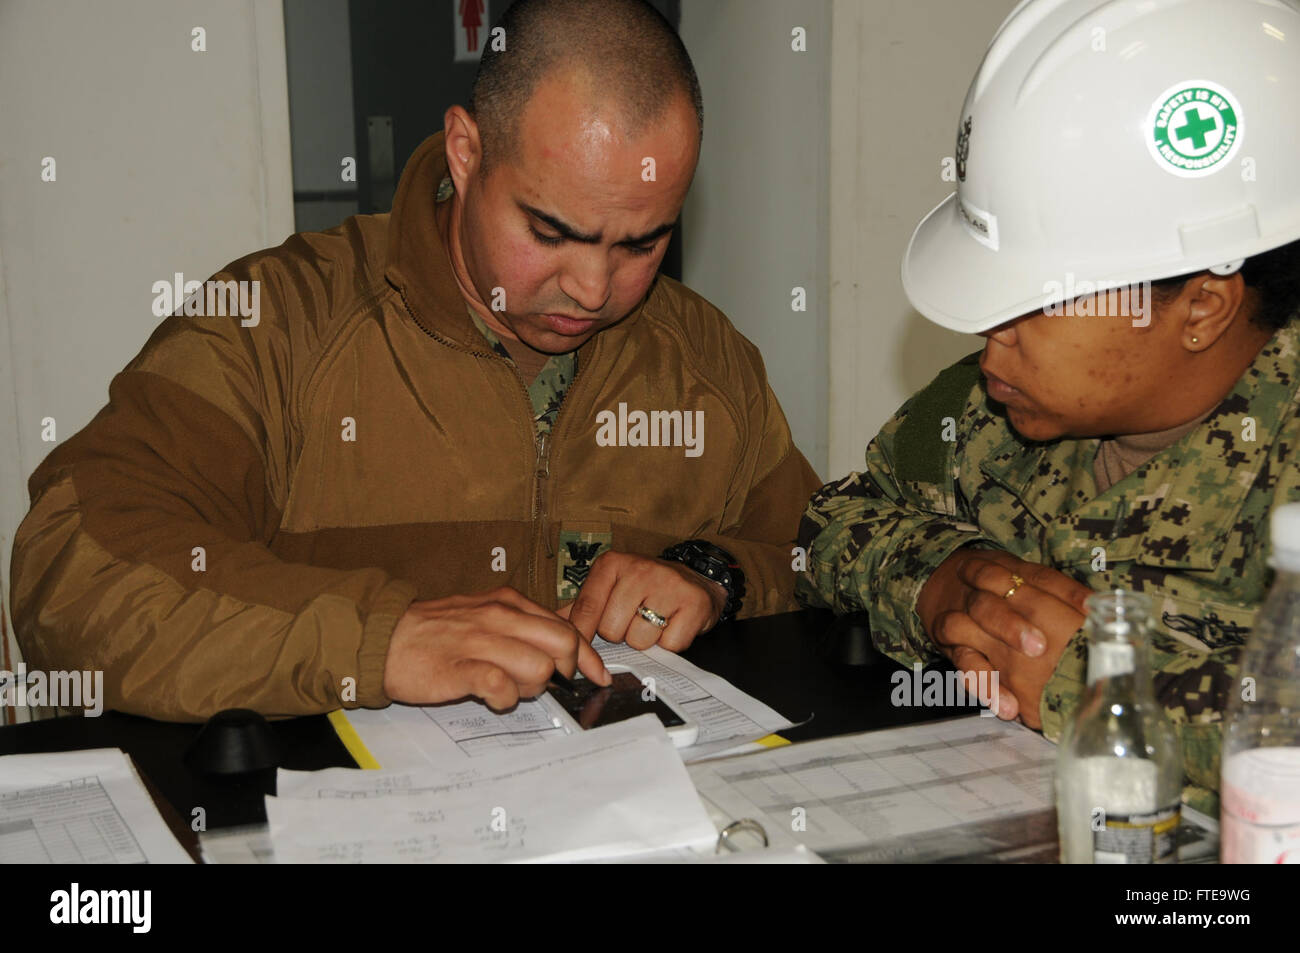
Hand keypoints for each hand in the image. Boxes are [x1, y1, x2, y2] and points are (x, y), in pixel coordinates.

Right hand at [382, 587, 609, 709]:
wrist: (383, 638)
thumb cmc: (436, 632)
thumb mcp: (483, 614)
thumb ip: (519, 626)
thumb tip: (557, 648)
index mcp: (508, 602)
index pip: (566, 627)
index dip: (587, 656)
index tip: (598, 675)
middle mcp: (499, 617)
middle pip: (563, 645)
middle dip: (564, 671)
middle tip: (543, 683)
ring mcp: (480, 641)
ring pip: (539, 668)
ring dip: (532, 688)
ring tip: (508, 689)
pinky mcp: (460, 668)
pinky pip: (502, 687)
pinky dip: (506, 699)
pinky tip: (493, 698)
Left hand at [559, 550, 726, 651]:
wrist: (696, 580)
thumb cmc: (645, 588)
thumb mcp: (611, 587)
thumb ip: (582, 608)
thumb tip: (552, 628)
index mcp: (612, 564)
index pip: (586, 609)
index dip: (582, 636)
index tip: (579, 651)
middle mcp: (639, 569)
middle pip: (611, 630)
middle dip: (621, 635)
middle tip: (634, 620)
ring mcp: (669, 585)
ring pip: (640, 640)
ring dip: (646, 640)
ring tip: (655, 621)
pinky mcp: (693, 603)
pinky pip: (670, 645)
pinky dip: (670, 643)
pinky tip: (673, 625)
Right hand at [916, 549, 1091, 728]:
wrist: (943, 581)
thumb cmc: (999, 587)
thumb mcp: (1025, 578)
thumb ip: (1059, 592)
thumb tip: (1104, 608)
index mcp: (1007, 571)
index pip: (1036, 577)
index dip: (1063, 592)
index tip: (1087, 610)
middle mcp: (979, 591)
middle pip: (989, 602)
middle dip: (1010, 624)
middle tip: (1039, 648)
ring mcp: (960, 616)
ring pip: (964, 627)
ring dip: (990, 656)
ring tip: (1020, 681)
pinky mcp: (951, 644)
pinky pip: (962, 663)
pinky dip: (982, 684)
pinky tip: (1006, 706)